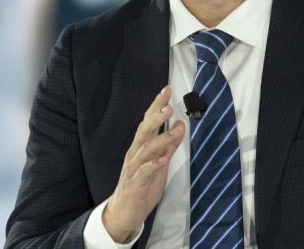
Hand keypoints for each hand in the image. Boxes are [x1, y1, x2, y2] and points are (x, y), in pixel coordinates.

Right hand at [103, 86, 184, 242]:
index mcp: (141, 147)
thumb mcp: (160, 163)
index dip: (156, 106)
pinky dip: (152, 165)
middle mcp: (135, 154)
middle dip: (156, 118)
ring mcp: (133, 169)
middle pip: (144, 131)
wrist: (124, 213)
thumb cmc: (142, 186)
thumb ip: (169, 145)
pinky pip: (143, 173)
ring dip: (160, 139)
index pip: (148, 122)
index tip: (166, 91)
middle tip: (169, 107)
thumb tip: (180, 126)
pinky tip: (162, 160)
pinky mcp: (134, 184)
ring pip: (145, 150)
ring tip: (174, 131)